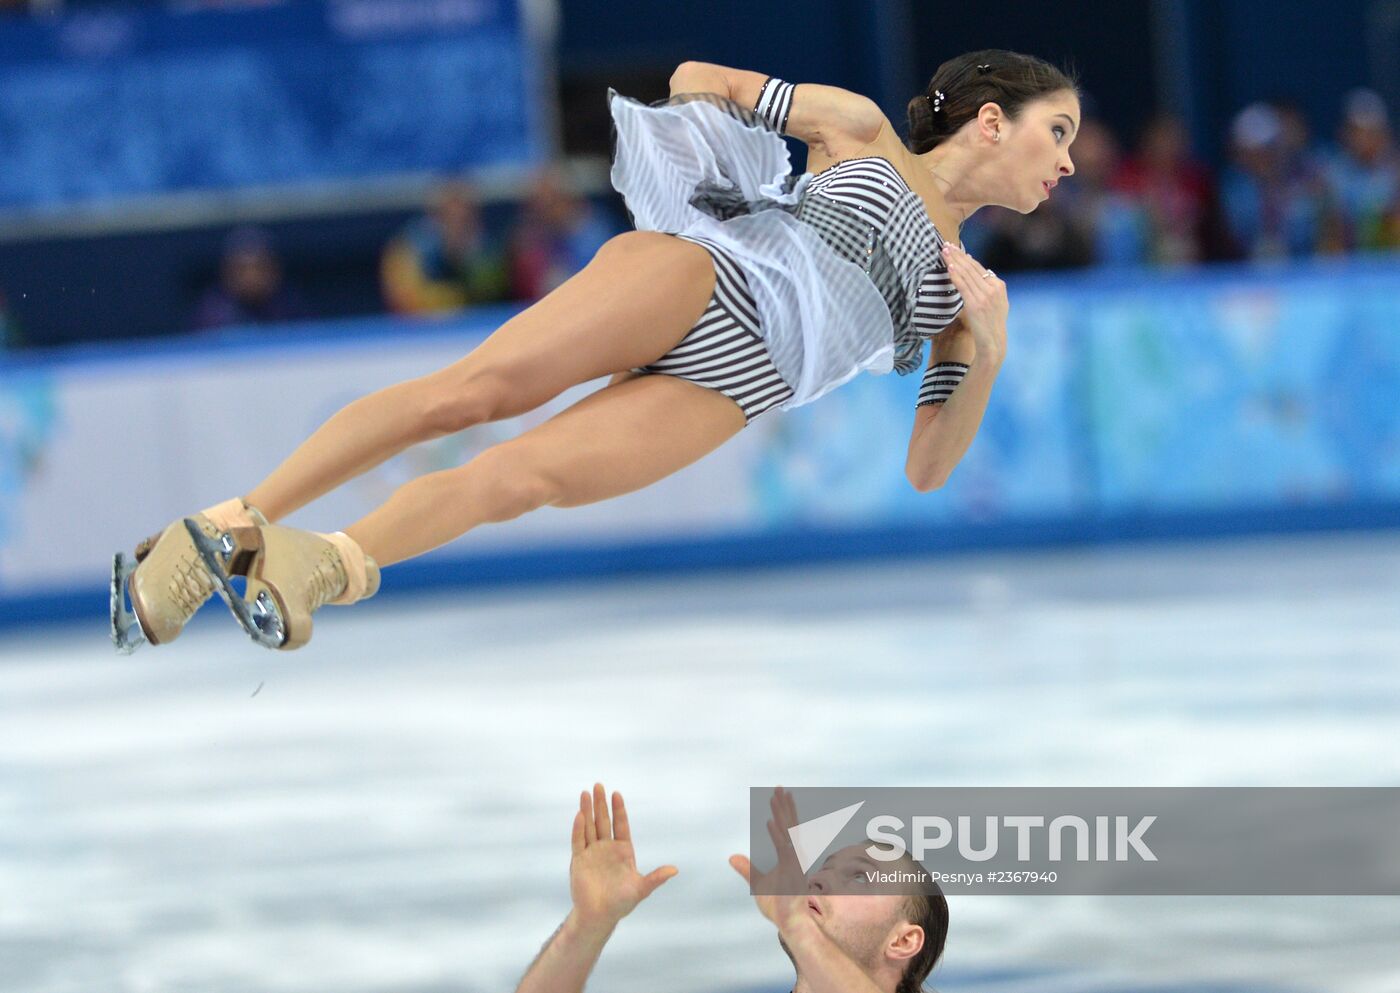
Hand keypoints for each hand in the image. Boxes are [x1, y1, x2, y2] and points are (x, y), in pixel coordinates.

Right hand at [570, 783, 676, 928]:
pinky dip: (578, 828)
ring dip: (587, 811)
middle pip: (604, 821)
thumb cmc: (621, 903)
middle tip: (598, 785)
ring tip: (585, 793)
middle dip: (601, 804)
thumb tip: (675, 870)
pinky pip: (578, 841)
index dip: (619, 809)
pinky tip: (579, 815)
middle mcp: (606, 848)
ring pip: (589, 827)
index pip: (621, 825)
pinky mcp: (579, 861)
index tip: (616, 794)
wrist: (599, 917)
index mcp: (623, 851)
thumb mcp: (641, 889)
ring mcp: (592, 853)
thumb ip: (656, 878)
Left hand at [728, 786, 810, 932]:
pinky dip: (777, 835)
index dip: (783, 812)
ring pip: (788, 833)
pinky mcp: (793, 872)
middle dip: (784, 806)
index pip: (786, 829)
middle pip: (789, 825)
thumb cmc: (778, 906)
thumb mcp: (757, 884)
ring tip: (775, 796)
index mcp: (789, 857)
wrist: (790, 925)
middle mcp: (794, 856)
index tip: (778, 795)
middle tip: (778, 787)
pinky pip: (783, 849)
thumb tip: (731, 856)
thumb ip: (747, 869)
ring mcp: (795, 863)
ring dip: (781, 814)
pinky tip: (770, 821)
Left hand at [941, 243, 1007, 363]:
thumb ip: (989, 288)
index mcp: (999, 286)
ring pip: (967, 274)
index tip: (955, 249)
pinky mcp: (975, 304)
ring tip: (944, 251)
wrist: (993, 343)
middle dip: (958, 255)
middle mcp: (994, 288)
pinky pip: (963, 286)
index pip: (979, 267)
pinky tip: (949, 266)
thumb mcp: (996, 303)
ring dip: (954, 261)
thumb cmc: (990, 324)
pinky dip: (956, 275)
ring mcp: (985, 296)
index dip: (965, 257)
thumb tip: (982, 272)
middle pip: (972, 267)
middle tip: (946, 245)